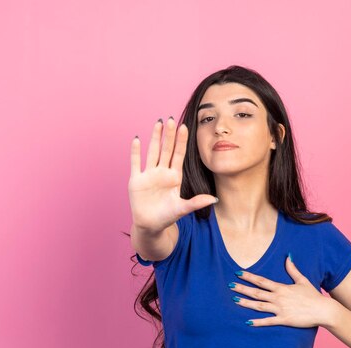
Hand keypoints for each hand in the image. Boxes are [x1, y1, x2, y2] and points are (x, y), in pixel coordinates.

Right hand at [129, 117, 216, 232]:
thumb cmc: (166, 217)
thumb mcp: (182, 209)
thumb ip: (196, 202)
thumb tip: (215, 199)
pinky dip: (136, 152)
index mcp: (174, 177)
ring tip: (158, 123)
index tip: (185, 127)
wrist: (150, 225)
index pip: (178, 155)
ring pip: (152, 152)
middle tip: (171, 119)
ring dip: (154, 138)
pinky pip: (136, 163)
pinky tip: (137, 139)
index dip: (181, 141)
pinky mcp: (136, 180)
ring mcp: (148, 175)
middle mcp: (161, 173)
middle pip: (166, 150)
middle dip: (169, 135)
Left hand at [229, 254, 336, 327]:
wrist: (323, 310)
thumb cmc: (313, 295)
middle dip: (242, 289)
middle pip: (257, 292)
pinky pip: (268, 321)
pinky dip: (258, 322)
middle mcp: (278, 297)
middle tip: (230, 286)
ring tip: (234, 300)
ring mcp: (281, 309)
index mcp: (281, 287)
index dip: (249, 277)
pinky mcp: (284, 320)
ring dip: (246, 303)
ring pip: (259, 305)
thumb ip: (292, 269)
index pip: (261, 281)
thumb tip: (288, 256)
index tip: (238, 273)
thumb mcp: (302, 280)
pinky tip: (248, 322)